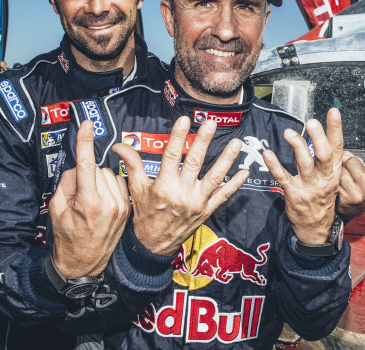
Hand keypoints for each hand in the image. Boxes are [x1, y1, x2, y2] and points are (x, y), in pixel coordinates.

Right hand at [50, 120, 130, 277]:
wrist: (85, 264)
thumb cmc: (67, 236)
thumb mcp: (57, 209)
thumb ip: (67, 183)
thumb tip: (78, 166)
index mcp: (89, 203)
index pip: (86, 165)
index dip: (85, 142)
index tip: (86, 124)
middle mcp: (109, 203)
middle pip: (97, 169)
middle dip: (87, 176)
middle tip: (79, 196)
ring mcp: (121, 206)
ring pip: (108, 175)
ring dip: (99, 181)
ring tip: (92, 201)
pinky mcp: (127, 208)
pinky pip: (118, 183)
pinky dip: (109, 187)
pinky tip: (104, 202)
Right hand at [113, 116, 246, 255]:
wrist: (154, 245)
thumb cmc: (145, 215)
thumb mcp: (136, 189)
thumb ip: (132, 164)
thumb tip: (120, 146)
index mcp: (163, 186)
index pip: (171, 156)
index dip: (178, 137)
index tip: (184, 120)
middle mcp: (181, 194)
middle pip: (194, 162)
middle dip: (203, 141)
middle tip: (211, 123)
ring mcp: (197, 203)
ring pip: (214, 177)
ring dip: (226, 160)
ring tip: (236, 143)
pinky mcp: (206, 211)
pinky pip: (223, 196)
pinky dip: (235, 184)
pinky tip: (245, 171)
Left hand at [264, 108, 342, 244]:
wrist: (316, 228)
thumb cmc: (322, 197)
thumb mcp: (331, 179)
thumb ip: (327, 159)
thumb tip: (321, 134)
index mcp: (334, 172)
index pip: (337, 147)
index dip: (335, 129)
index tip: (333, 112)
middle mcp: (324, 178)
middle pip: (324, 154)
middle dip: (318, 137)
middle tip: (312, 122)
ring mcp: (309, 187)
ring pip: (305, 163)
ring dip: (296, 146)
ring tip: (288, 132)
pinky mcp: (294, 194)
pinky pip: (283, 178)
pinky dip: (275, 165)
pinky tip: (267, 154)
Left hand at [337, 128, 364, 220]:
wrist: (354, 210)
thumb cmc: (359, 185)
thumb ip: (357, 161)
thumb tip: (340, 153)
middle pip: (350, 160)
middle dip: (345, 160)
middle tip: (347, 170)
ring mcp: (357, 195)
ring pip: (339, 169)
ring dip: (336, 169)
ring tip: (341, 178)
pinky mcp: (344, 200)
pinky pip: (332, 179)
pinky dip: (330, 178)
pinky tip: (334, 185)